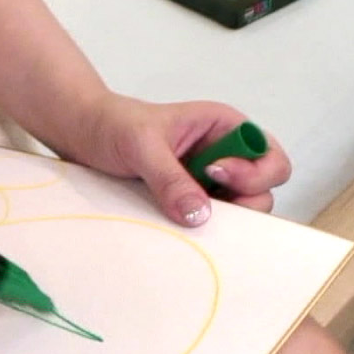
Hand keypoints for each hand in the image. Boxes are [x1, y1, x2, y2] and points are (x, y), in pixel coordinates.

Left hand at [62, 94, 290, 225]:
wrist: (84, 136)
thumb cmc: (115, 125)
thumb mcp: (142, 145)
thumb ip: (170, 177)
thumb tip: (199, 215)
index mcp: (224, 128)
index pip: (269, 157)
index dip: (254, 173)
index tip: (214, 172)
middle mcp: (224, 156)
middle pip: (262, 192)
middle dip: (242, 202)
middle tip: (203, 204)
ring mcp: (208, 184)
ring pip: (237, 212)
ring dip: (219, 220)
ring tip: (182, 212)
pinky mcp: (189, 203)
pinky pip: (207, 223)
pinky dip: (198, 229)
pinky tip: (174, 223)